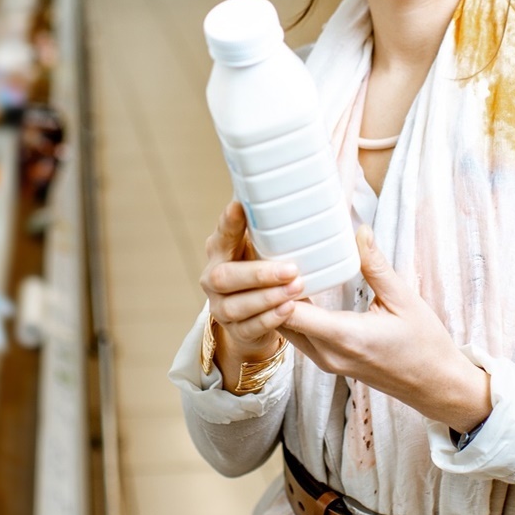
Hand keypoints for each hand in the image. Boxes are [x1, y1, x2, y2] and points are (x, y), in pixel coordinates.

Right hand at [200, 201, 304, 380]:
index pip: (222, 234)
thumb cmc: (262, 270)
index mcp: (220, 251)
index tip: (239, 206)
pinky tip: (289, 308)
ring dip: (268, 297)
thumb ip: (271, 224)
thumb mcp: (263, 247)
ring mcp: (221, 308)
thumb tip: (301, 182)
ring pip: (237, 305)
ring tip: (296, 288)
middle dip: (259, 274)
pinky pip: (250, 327)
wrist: (255, 318)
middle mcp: (213, 279)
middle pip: (225, 277)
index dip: (229, 222)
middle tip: (291, 269)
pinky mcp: (235, 332)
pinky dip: (270, 318)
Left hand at [280, 227, 491, 433]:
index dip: (275, 286)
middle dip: (268, 291)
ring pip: (284, 331)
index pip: (289, 313)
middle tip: (267, 255)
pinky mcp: (329, 362)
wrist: (434, 385)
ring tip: (277, 269)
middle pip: (277, 322)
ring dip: (275, 304)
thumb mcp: (404, 299)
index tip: (274, 257)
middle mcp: (328, 354)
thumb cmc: (424, 345)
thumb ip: (376, 266)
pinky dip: (289, 315)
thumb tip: (360, 231)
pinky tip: (293, 291)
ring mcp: (326, 362)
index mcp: (345, 336)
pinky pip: (298, 337)